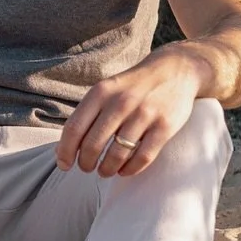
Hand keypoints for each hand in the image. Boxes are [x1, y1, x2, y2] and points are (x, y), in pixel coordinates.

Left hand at [56, 47, 207, 177]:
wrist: (175, 70)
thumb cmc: (133, 86)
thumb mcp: (107, 90)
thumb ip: (88, 114)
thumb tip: (65, 149)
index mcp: (101, 93)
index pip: (74, 128)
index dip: (65, 152)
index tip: (64, 165)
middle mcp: (121, 102)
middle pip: (93, 145)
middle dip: (86, 163)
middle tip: (87, 168)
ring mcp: (144, 114)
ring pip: (117, 155)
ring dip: (107, 169)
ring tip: (105, 171)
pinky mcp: (165, 126)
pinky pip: (143, 157)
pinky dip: (130, 170)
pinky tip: (124, 171)